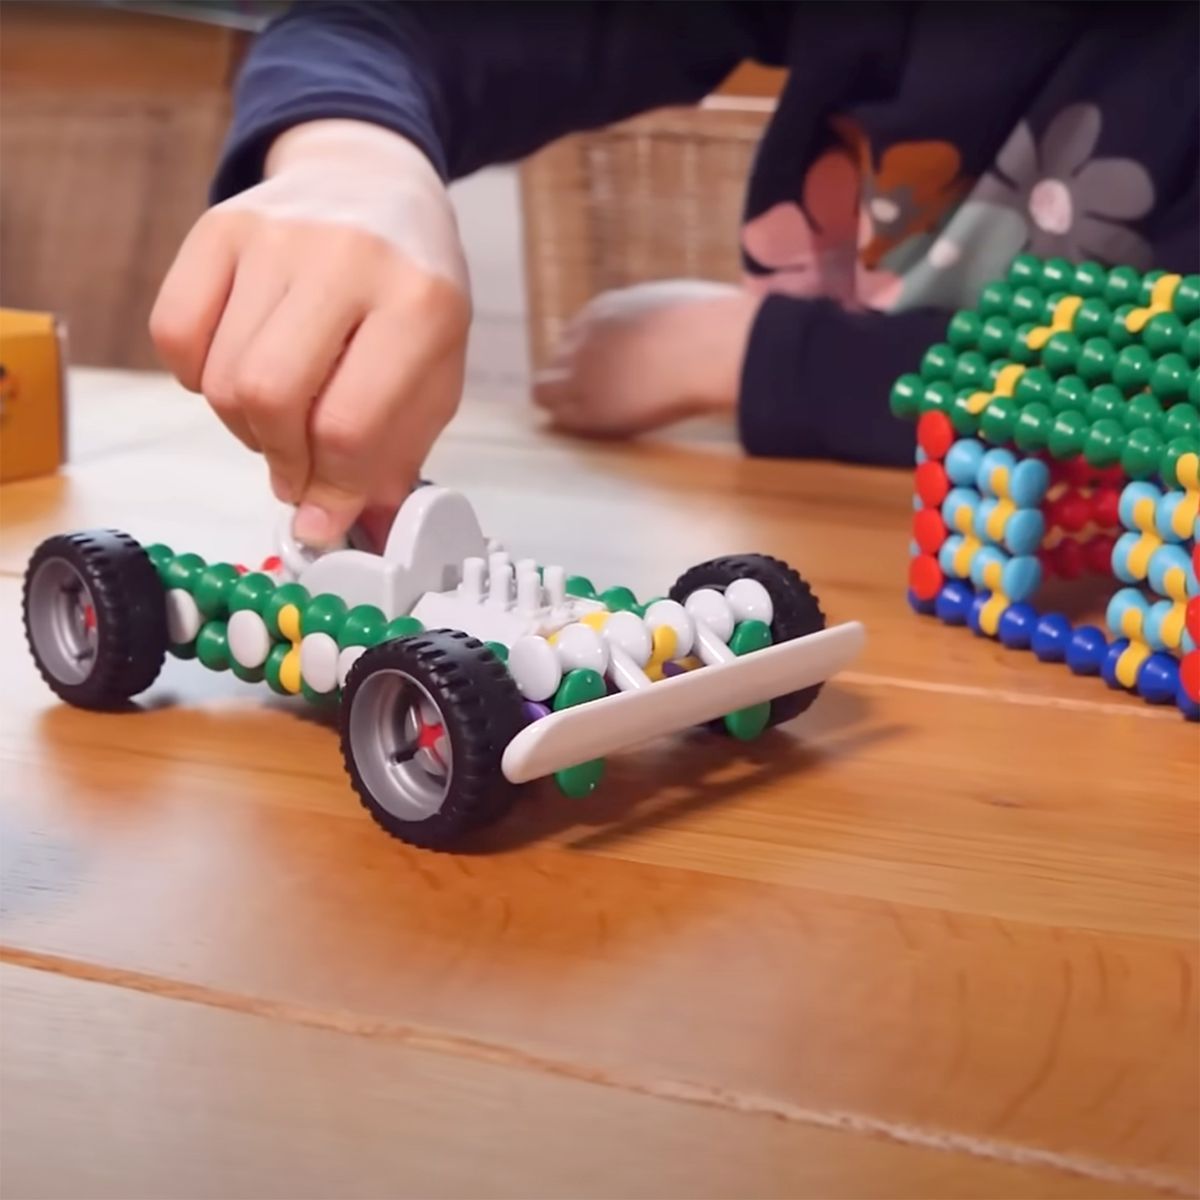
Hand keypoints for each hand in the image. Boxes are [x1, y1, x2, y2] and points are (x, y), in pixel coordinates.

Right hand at [149, 119, 470, 546]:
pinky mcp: (218, 227)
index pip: (350, 424)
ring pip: (220, 377)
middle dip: (281, 460)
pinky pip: (175, 336)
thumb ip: (394, 455)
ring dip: (245, 426)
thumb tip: (340, 526)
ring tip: (280, 417)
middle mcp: (346, 259)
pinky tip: (236, 371)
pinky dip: (198, 379)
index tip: (322, 512)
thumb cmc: (409, 290)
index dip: (331, 488)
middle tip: (297, 472)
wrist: (372, 182)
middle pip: (270, 398)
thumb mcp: (434, 371)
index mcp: (419, 303)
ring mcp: (275, 236)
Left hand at [532, 281, 760, 437]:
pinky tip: (581, 427)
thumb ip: (666, 318)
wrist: (709, 348)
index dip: (591, 355)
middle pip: (559, 360)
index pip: (579, 333)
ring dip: (562, 401)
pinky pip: (557, 413)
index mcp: (608, 309)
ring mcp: (582, 369)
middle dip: (573, 377)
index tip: (607, 371)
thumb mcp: (683, 306)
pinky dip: (565, 419)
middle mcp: (586, 335)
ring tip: (579, 417)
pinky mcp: (587, 405)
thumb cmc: (715, 328)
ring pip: (547, 389)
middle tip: (596, 398)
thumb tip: (690, 325)